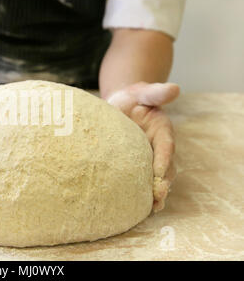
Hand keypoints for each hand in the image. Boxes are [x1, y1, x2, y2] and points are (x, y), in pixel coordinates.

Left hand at [106, 82, 179, 211]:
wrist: (120, 107)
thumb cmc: (132, 99)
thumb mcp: (142, 92)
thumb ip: (155, 93)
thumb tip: (174, 88)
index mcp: (162, 131)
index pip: (166, 146)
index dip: (164, 159)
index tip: (159, 172)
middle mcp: (159, 148)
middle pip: (166, 168)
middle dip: (163, 183)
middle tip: (157, 196)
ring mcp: (150, 158)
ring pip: (157, 178)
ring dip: (156, 193)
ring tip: (152, 206)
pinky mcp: (138, 165)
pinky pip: (144, 180)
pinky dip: (144, 193)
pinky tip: (138, 206)